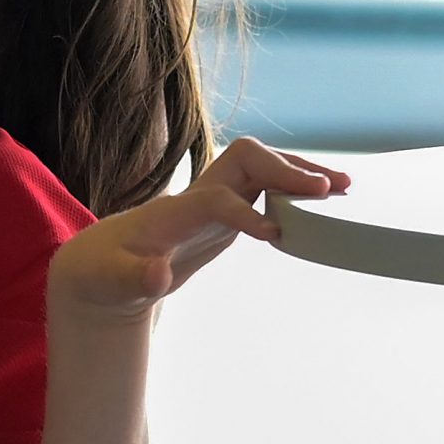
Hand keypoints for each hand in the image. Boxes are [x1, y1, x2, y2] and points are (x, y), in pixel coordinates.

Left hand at [52, 137, 350, 319]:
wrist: (100, 263)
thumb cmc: (105, 273)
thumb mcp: (113, 284)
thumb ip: (135, 280)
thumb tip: (158, 276)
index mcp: (172, 213)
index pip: (215, 199)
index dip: (245, 213)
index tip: (275, 235)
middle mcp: (197, 195)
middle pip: (246, 160)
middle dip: (286, 169)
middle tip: (330, 190)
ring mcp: (214, 198)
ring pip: (261, 167)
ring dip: (299, 172)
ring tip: (343, 187)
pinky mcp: (226, 211)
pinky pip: (265, 187)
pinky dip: (293, 188)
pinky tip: (322, 203)